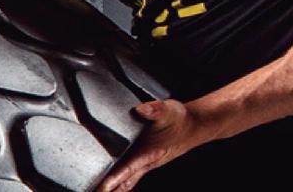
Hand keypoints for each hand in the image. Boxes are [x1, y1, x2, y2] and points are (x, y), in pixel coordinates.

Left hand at [96, 99, 211, 191]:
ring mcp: (145, 164)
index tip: (100, 188)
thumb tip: (142, 108)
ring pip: (125, 182)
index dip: (112, 179)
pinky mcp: (145, 161)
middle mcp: (145, 162)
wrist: (195, 126)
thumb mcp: (169, 111)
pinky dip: (118, 181)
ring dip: (113, 188)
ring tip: (97, 191)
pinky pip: (128, 176)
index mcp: (148, 153)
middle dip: (108, 190)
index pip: (126, 169)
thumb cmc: (181, 120)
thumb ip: (155, 110)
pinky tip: (110, 183)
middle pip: (122, 183)